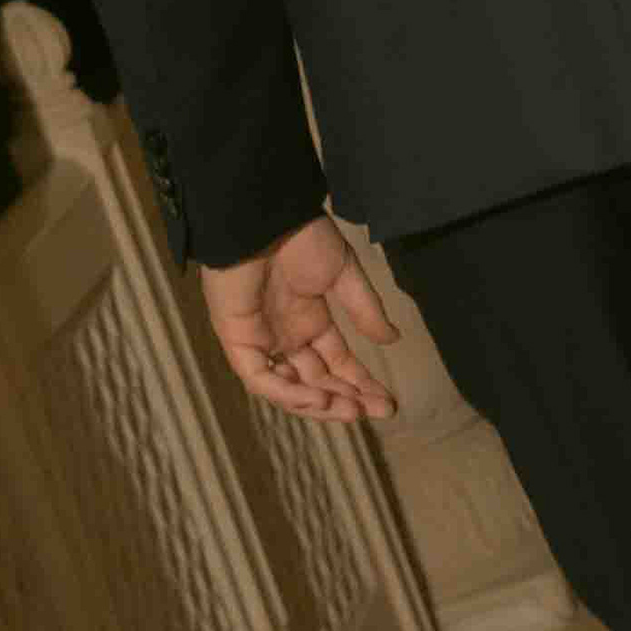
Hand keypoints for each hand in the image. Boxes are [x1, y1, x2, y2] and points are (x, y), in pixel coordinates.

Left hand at [200, 211, 396, 422]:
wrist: (263, 218)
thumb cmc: (301, 238)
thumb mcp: (344, 273)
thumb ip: (364, 309)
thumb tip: (393, 340)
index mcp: (309, 320)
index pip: (336, 363)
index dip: (360, 384)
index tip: (389, 403)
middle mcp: (285, 335)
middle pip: (316, 381)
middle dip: (346, 399)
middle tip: (378, 411)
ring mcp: (261, 340)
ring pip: (288, 388)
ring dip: (319, 404)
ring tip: (351, 410)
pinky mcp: (237, 340)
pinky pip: (260, 378)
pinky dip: (287, 393)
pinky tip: (318, 397)